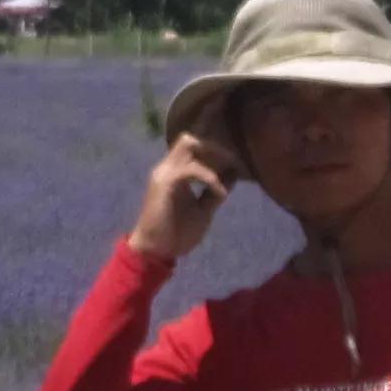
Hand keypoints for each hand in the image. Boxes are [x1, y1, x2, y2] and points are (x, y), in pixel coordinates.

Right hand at [131, 127, 239, 258]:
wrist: (154, 251)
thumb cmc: (176, 234)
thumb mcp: (203, 210)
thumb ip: (215, 192)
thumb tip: (233, 173)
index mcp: (174, 172)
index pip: (193, 146)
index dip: (215, 149)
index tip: (236, 162)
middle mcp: (167, 167)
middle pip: (190, 138)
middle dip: (214, 147)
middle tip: (233, 162)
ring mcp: (165, 173)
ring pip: (189, 144)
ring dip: (212, 154)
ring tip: (229, 169)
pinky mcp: (166, 183)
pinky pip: (192, 169)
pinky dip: (210, 177)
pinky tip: (221, 192)